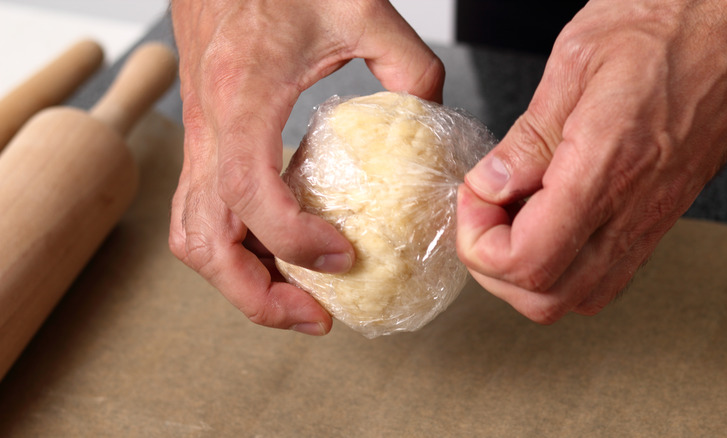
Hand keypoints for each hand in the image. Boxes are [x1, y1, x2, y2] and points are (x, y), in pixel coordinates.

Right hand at [168, 0, 443, 333]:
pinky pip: (202, 214)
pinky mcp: (204, 141)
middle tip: (314, 316)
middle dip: (256, 294)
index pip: (248, 191)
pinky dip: (236, 249)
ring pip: (192, 236)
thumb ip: (410, 66)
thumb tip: (431, 122)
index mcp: (242, 95)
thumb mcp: (361, 9)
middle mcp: (207, 127)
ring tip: (296, 299)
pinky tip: (280, 254)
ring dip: (239, 281)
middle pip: (203, 239)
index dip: (293, 240)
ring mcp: (198, 138)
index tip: (343, 258)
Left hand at [457, 0, 726, 322]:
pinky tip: (544, 220)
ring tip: (510, 215)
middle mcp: (634, 209)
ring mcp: (649, 223)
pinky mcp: (656, 221)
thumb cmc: (672, 25)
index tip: (474, 197)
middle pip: (545, 298)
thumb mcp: (578, 61)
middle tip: (484, 211)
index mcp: (607, 166)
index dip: (479, 243)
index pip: (528, 259)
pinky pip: (601, 278)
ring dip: (525, 272)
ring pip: (574, 298)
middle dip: (493, 266)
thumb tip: (491, 184)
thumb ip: (530, 136)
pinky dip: (559, 268)